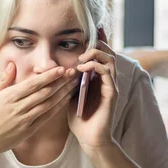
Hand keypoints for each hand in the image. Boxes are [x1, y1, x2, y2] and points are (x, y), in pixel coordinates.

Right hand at [0, 62, 77, 157]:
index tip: (60, 69)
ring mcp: (24, 121)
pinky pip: (45, 118)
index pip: (33, 84)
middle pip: (44, 93)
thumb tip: (13, 65)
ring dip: (62, 94)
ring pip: (48, 104)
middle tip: (73, 73)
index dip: (49, 76)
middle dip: (60, 82)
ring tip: (73, 85)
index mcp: (8, 97)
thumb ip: (3, 80)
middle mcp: (18, 108)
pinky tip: (64, 101)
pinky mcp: (27, 131)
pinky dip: (56, 109)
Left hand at [67, 31, 118, 155]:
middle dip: (97, 43)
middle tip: (82, 44)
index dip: (97, 39)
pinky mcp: (112, 94)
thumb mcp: (69, 93)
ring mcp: (111, 85)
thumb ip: (68, 79)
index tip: (89, 29)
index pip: (101, 53)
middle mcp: (108, 79)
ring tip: (81, 57)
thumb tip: (55, 66)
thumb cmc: (80, 118)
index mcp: (99, 77)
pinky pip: (107, 74)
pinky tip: (83, 68)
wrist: (90, 139)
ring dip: (95, 54)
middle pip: (108, 51)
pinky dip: (96, 67)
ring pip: (110, 59)